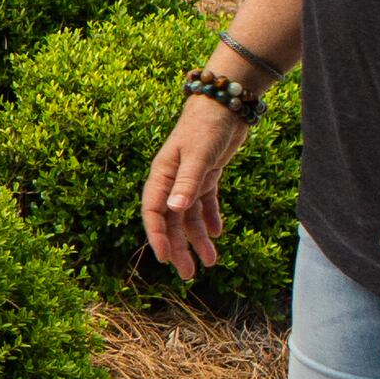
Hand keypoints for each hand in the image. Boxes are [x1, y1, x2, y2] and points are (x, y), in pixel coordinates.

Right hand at [139, 98, 250, 279]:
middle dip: (180, 247)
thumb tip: (174, 211)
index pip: (154, 212)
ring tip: (211, 262)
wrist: (225, 105)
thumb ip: (187, 183)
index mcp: (162, 176)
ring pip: (189, 217)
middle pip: (172, 221)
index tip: (164, 258)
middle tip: (189, 273)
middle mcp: (172, 181)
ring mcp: (189, 179)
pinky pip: (205, 204)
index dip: (158, 236)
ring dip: (198, 240)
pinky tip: (217, 234)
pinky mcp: (206, 175)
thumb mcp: (198, 155)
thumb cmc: (206, 127)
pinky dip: (210, 219)